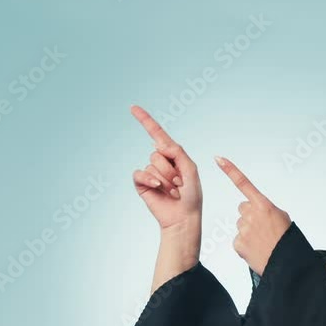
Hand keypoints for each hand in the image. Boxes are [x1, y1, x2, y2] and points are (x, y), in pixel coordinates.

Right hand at [130, 105, 201, 230]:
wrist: (183, 217)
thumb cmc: (191, 195)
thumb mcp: (191, 169)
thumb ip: (177, 152)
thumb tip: (159, 146)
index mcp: (173, 155)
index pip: (157, 134)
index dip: (145, 120)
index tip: (133, 107)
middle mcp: (160, 161)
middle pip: (158, 153)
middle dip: (171, 169)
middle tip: (179, 184)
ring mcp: (150, 172)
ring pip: (152, 164)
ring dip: (165, 179)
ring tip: (173, 191)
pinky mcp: (141, 183)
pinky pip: (140, 173)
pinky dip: (150, 179)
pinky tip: (158, 189)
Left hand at [215, 156, 291, 276]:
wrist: (286, 263)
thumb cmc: (286, 240)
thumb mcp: (282, 218)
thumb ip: (266, 210)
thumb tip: (258, 212)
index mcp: (264, 205)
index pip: (244, 183)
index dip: (230, 170)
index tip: (218, 159)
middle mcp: (251, 214)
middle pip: (243, 209)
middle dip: (250, 216)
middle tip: (263, 229)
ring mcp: (243, 228)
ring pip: (241, 225)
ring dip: (249, 232)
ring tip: (262, 242)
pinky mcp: (238, 243)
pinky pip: (239, 240)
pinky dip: (246, 245)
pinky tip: (256, 250)